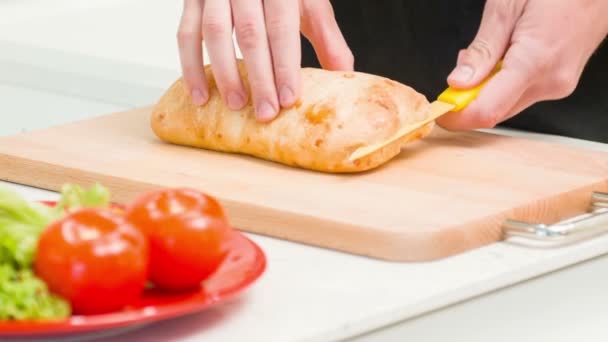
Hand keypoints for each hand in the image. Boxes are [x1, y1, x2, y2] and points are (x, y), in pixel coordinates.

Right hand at [177, 0, 353, 121]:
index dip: (285, 65)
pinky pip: (186, 34)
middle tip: (266, 113)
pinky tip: (200, 95)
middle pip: (250, 34)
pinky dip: (191, 67)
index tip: (289, 99)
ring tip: (236, 105)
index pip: (281, 26)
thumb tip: (344, 75)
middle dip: (259, 78)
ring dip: (225, 74)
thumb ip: (326, 36)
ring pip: (214, 33)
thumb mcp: (309, 2)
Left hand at [437, 0, 607, 130]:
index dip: (457, 117)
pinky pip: (522, 92)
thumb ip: (483, 50)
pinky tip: (504, 57)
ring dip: (486, 88)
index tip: (439, 111)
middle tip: (460, 68)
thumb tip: (458, 82)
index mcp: (534, 63)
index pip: (486, 111)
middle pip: (495, 110)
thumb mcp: (508, 7)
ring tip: (488, 51)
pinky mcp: (561, 81)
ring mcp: (559, 84)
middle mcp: (550, 82)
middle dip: (469, 98)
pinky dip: (504, 82)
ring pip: (508, 103)